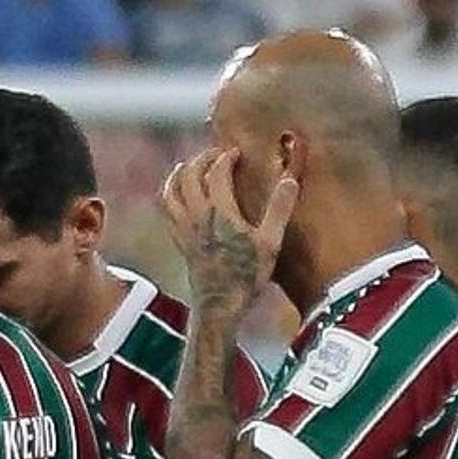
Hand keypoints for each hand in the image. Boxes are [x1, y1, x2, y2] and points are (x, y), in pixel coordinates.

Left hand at [157, 146, 297, 307]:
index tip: (236, 153)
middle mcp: (197, 216)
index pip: (217, 173)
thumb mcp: (271, 241)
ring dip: (177, 175)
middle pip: (189, 176)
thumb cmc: (247, 275)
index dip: (226, 158)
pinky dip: (169, 197)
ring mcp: (185, 229)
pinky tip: (177, 198)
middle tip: (214, 155)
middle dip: (201, 160)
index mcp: (220, 211)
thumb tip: (290, 179)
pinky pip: (167, 212)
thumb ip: (279, 208)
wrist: (220, 305)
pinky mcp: (180, 242)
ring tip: (185, 167)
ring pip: (171, 192)